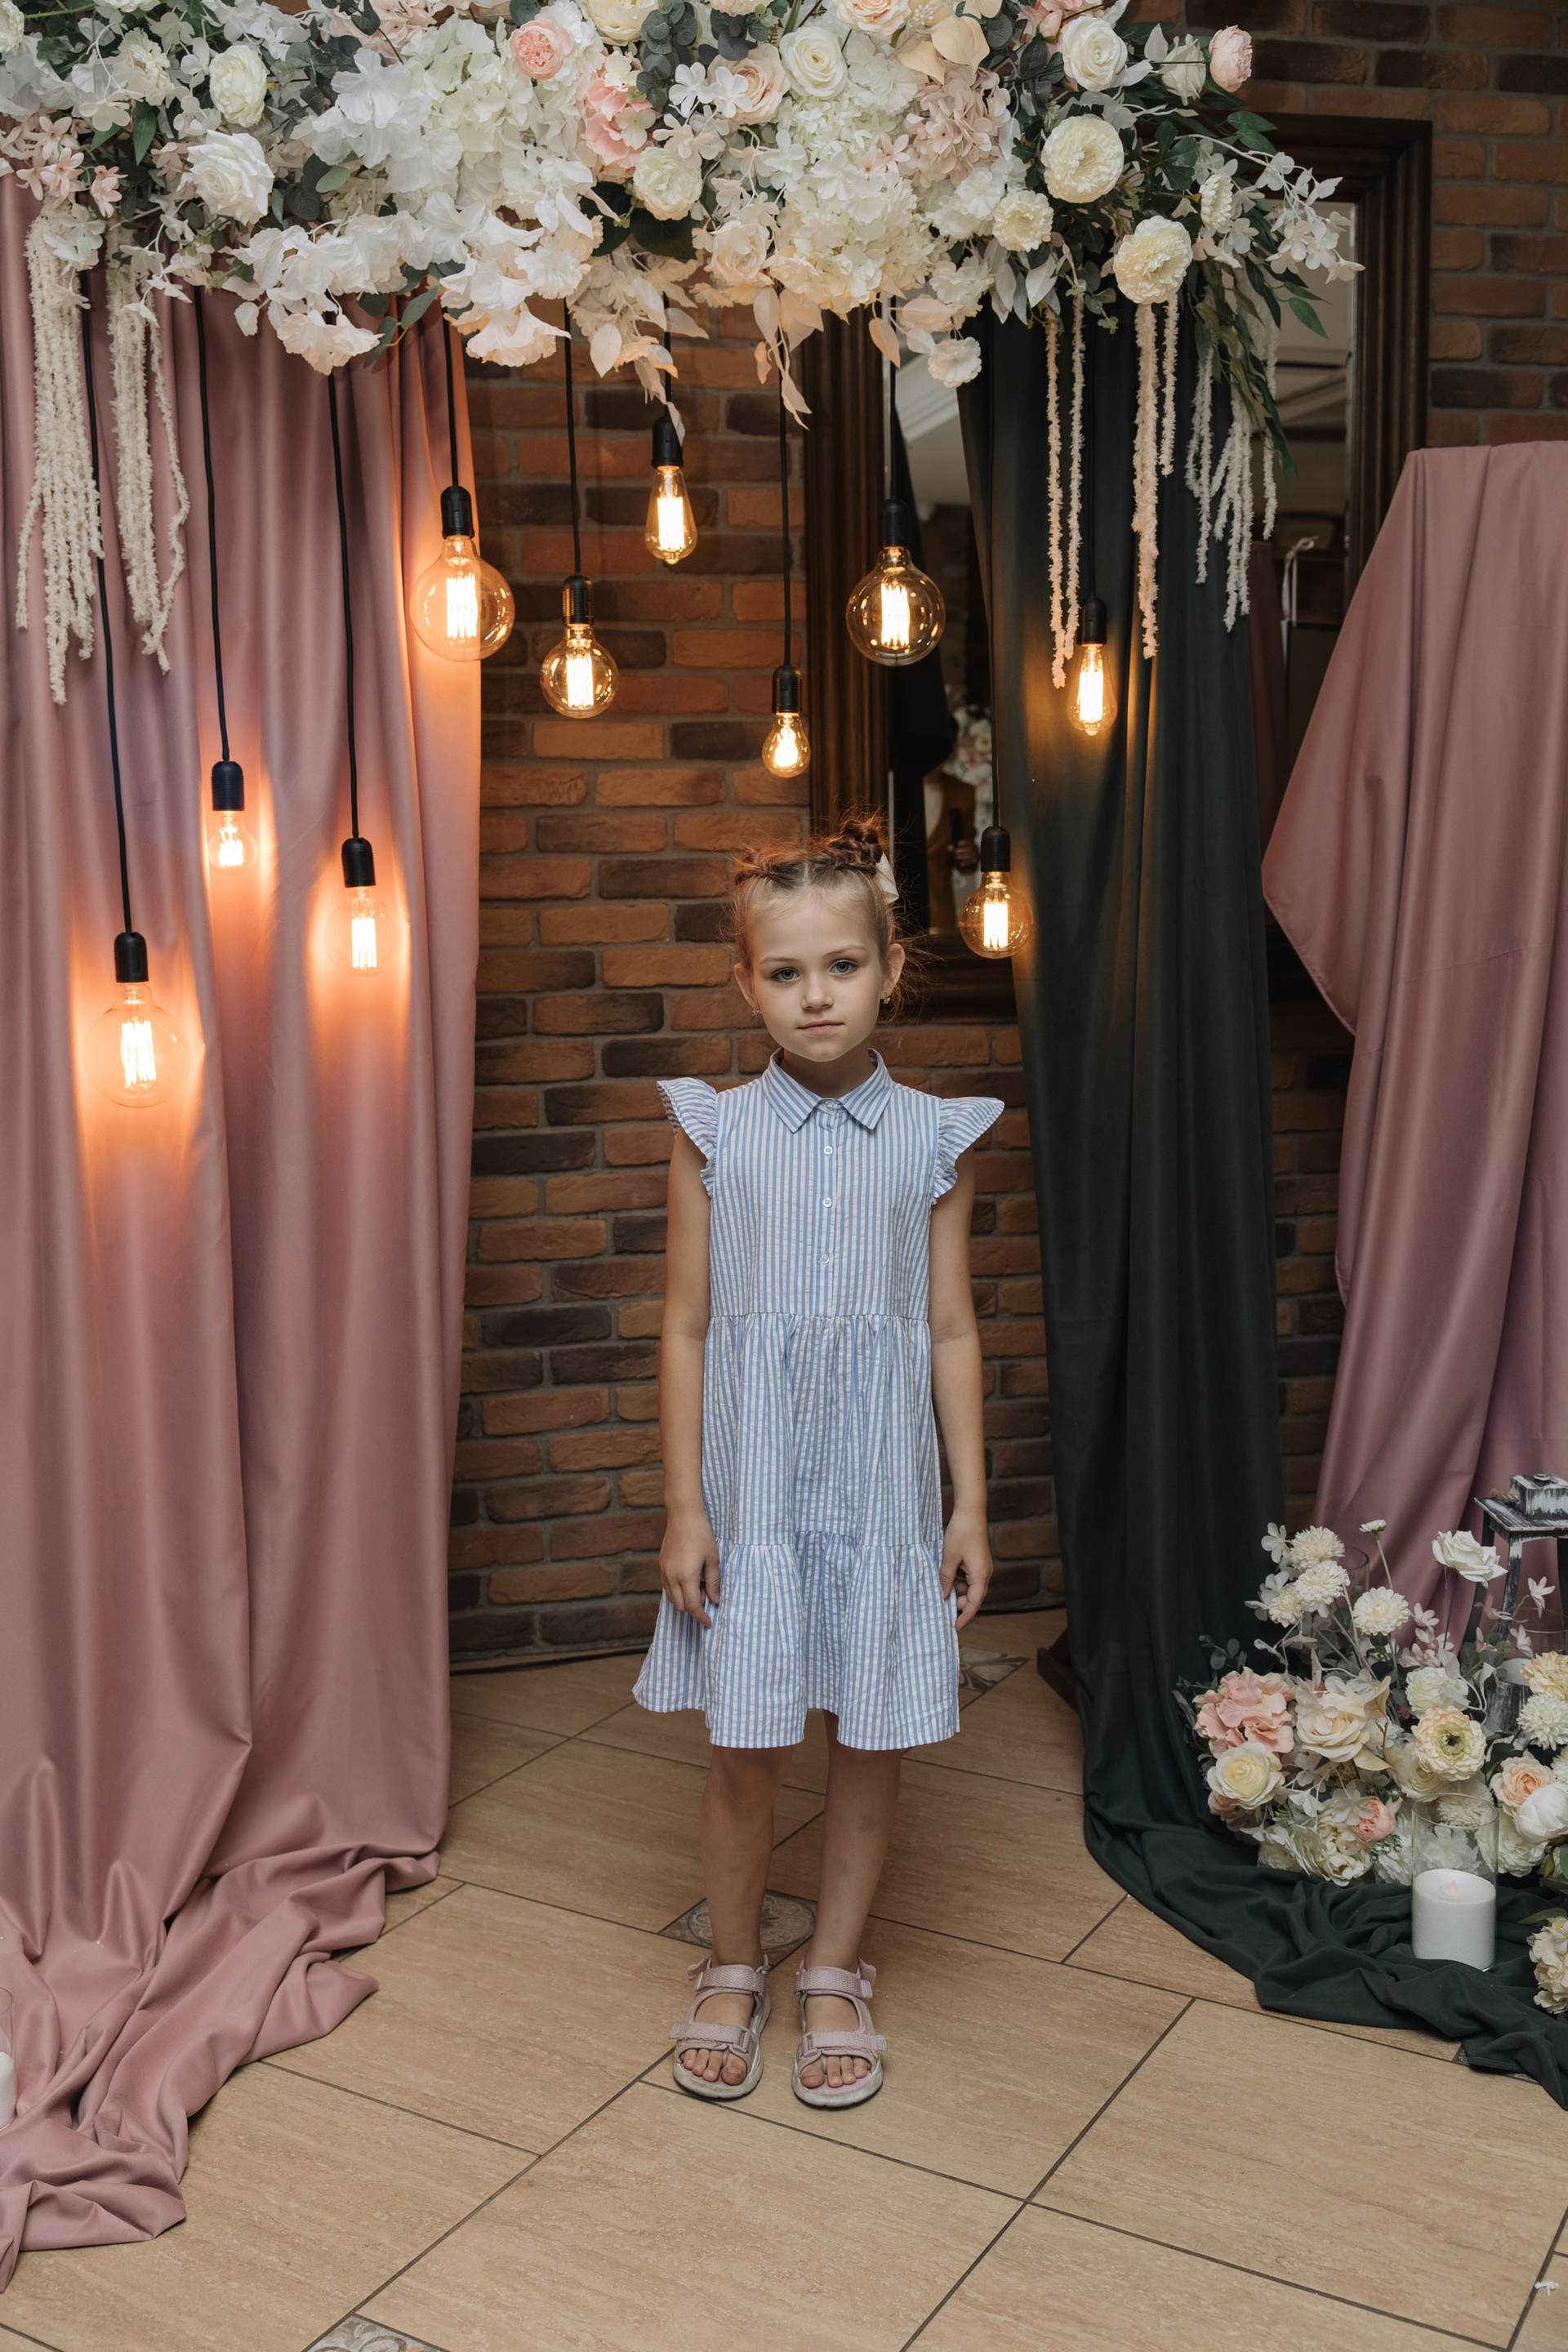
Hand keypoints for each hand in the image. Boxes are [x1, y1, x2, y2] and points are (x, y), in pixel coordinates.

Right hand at [661, 1507, 721, 1625]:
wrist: (683, 1516)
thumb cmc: (701, 1535)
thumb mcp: (712, 1560)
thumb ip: (713, 1582)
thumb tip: (715, 1601)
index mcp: (686, 1576)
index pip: (692, 1606)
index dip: (701, 1617)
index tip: (709, 1622)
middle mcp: (671, 1577)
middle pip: (680, 1606)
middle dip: (694, 1607)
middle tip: (707, 1592)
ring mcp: (664, 1571)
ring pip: (672, 1598)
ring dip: (685, 1599)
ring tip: (699, 1583)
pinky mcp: (661, 1566)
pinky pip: (667, 1587)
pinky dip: (677, 1590)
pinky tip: (689, 1578)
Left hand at [940, 1508, 991, 1630]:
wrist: (971, 1512)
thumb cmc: (962, 1533)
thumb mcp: (949, 1558)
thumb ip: (945, 1578)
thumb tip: (943, 1595)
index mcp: (980, 1575)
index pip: (973, 1603)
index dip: (964, 1617)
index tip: (955, 1628)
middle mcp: (983, 1574)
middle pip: (971, 1597)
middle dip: (956, 1603)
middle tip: (939, 1609)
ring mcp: (980, 1568)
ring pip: (967, 1587)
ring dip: (954, 1590)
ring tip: (938, 1591)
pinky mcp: (976, 1562)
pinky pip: (966, 1577)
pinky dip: (956, 1580)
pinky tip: (943, 1579)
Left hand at [950, 839, 978, 872]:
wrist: (968, 864)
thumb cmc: (961, 855)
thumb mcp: (957, 851)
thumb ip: (953, 849)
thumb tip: (949, 847)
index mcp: (972, 845)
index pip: (969, 842)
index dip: (964, 842)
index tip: (958, 843)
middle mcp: (975, 850)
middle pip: (970, 848)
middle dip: (963, 849)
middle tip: (955, 851)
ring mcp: (976, 856)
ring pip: (971, 855)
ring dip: (963, 856)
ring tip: (957, 857)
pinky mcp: (975, 862)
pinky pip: (971, 862)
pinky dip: (966, 862)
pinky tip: (961, 863)